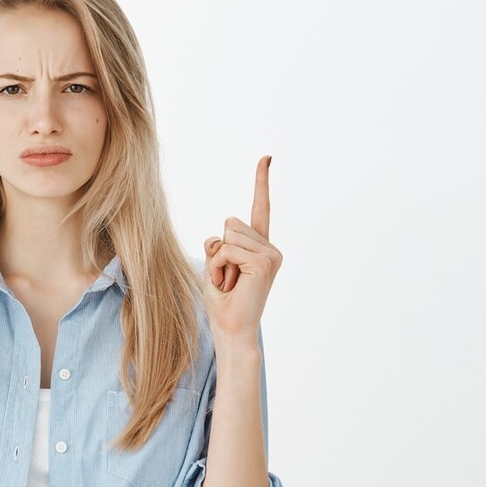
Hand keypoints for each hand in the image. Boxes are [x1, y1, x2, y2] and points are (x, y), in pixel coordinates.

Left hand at [202, 155, 282, 340]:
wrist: (231, 329)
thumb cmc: (222, 302)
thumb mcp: (214, 264)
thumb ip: (218, 243)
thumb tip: (220, 232)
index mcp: (259, 246)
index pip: (259, 208)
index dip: (261, 182)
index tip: (266, 157)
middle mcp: (269, 247)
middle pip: (230, 223)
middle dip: (218, 250)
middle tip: (227, 277)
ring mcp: (271, 254)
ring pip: (228, 235)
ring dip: (218, 261)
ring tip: (229, 282)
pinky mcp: (265, 263)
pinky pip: (227, 249)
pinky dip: (220, 267)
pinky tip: (231, 284)